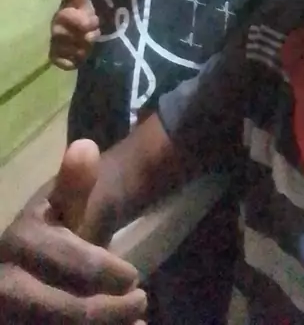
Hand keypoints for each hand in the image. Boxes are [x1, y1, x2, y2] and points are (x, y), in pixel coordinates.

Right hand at [0, 140, 145, 323]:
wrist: (29, 262)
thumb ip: (75, 181)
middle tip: (139, 303)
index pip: (76, 264)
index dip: (110, 272)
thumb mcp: (66, 202)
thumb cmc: (55, 229)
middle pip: (67, 313)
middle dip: (110, 311)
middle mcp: (5, 285)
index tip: (134, 276)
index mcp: (21, 242)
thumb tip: (86, 148)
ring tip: (133, 324)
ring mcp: (8, 315)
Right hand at [50, 0, 99, 69]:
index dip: (88, 22)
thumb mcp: (81, 2)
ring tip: (87, 45)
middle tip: (92, 35)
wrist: (71, 32)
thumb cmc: (77, 14)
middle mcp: (55, 31)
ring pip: (76, 52)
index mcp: (62, 15)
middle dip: (89, 37)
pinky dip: (75, 62)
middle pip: (77, 38)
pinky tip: (79, 57)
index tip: (94, 21)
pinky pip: (68, 64)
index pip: (76, 21)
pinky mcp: (55, 59)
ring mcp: (55, 45)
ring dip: (85, 49)